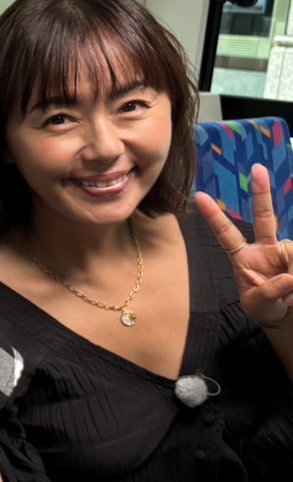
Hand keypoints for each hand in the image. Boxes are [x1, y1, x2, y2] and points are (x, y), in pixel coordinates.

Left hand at [195, 165, 292, 329]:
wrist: (286, 312)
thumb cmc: (264, 307)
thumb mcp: (259, 305)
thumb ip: (270, 292)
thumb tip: (290, 277)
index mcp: (243, 257)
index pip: (226, 234)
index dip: (214, 217)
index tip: (199, 196)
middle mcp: (265, 247)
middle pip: (265, 217)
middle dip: (261, 192)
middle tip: (257, 168)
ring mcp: (285, 250)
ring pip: (292, 253)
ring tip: (290, 295)